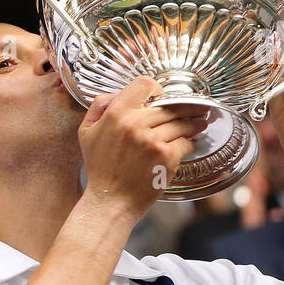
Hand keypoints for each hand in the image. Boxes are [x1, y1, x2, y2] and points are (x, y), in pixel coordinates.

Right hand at [78, 76, 208, 215]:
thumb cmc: (100, 168)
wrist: (111, 201)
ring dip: (191, 124)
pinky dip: (188, 144)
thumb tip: (117, 93)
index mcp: (116, 114)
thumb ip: (98, 107)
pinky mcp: (167, 157)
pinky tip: (184, 145)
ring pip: (182, 122)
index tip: (162, 98)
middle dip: (182, 108)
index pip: (144, 84)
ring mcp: (152, 141)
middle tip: (193, 110)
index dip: (156, 89)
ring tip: (196, 124)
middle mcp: (135, 124)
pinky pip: (186, 142)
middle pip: (170, 104)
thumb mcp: (86, 133)